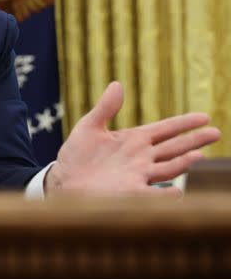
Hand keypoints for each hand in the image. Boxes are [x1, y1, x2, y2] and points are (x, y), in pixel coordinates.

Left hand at [45, 82, 220, 195]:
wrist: (64, 181)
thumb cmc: (76, 156)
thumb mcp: (89, 127)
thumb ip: (105, 108)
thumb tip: (116, 84)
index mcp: (133, 140)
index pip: (165, 129)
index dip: (184, 123)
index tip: (205, 117)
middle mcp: (141, 158)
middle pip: (174, 148)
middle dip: (194, 140)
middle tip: (216, 132)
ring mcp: (138, 176)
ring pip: (168, 168)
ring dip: (183, 163)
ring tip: (199, 155)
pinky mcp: (129, 193)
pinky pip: (152, 195)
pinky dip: (165, 195)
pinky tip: (178, 193)